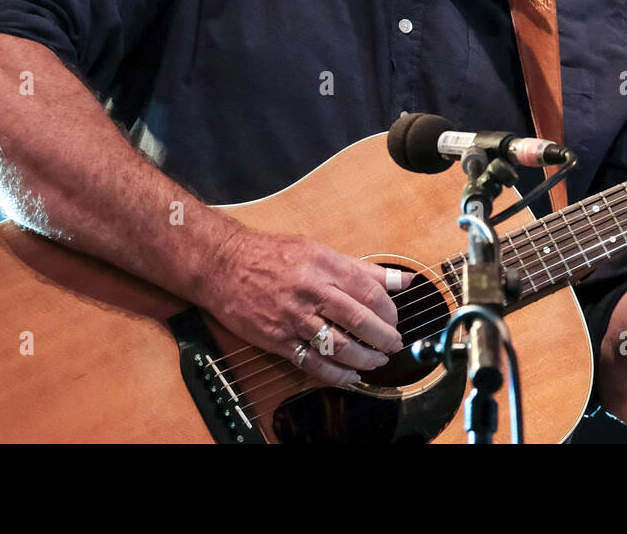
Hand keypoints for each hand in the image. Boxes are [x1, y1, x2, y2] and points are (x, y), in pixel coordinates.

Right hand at [203, 229, 412, 385]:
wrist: (225, 264)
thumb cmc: (273, 254)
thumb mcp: (320, 250)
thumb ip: (362, 268)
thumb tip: (402, 279)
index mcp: (326, 266)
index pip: (369, 292)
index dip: (389, 310)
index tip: (395, 319)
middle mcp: (312, 291)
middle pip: (359, 321)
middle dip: (383, 338)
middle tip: (394, 344)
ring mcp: (294, 317)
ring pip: (338, 346)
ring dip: (364, 359)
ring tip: (376, 362)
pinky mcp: (278, 339)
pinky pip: (312, 363)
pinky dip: (335, 374)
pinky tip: (349, 376)